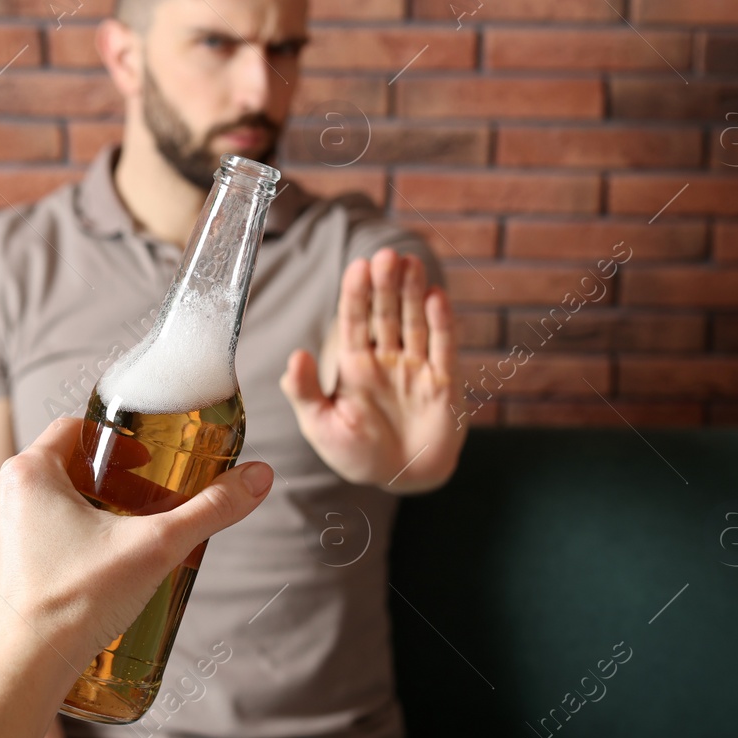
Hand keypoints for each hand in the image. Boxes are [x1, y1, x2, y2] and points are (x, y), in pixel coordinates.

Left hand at [0, 415, 273, 677]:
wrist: (27, 673)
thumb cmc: (83, 601)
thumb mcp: (159, 546)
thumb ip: (210, 508)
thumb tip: (259, 477)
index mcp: (28, 473)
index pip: (72, 431)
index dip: (113, 442)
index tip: (143, 465)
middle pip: (54, 473)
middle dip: (96, 486)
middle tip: (135, 510)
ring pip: (30, 513)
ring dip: (66, 521)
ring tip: (107, 549)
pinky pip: (11, 553)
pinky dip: (40, 558)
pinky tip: (71, 581)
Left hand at [279, 247, 464, 493]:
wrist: (400, 481)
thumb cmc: (357, 455)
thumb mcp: (321, 425)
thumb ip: (304, 392)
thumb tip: (294, 356)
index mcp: (355, 366)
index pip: (354, 321)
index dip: (356, 294)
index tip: (358, 266)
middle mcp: (386, 360)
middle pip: (386, 314)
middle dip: (386, 285)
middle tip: (386, 255)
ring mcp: (416, 368)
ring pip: (415, 323)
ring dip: (413, 293)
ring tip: (411, 262)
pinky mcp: (444, 383)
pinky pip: (443, 347)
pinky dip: (442, 323)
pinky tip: (437, 297)